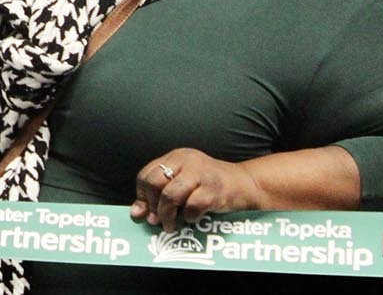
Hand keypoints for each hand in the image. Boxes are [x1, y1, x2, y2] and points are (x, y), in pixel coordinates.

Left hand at [132, 148, 261, 231]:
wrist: (246, 185)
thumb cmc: (211, 186)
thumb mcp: (184, 183)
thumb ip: (160, 194)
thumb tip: (136, 213)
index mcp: (176, 157)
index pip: (147, 174)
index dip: (143, 195)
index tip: (146, 211)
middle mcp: (187, 161)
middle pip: (155, 182)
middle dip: (152, 205)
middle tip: (156, 220)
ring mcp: (201, 174)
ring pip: (170, 195)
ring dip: (167, 215)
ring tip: (170, 226)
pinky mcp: (214, 189)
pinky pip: (192, 206)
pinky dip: (188, 217)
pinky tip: (191, 219)